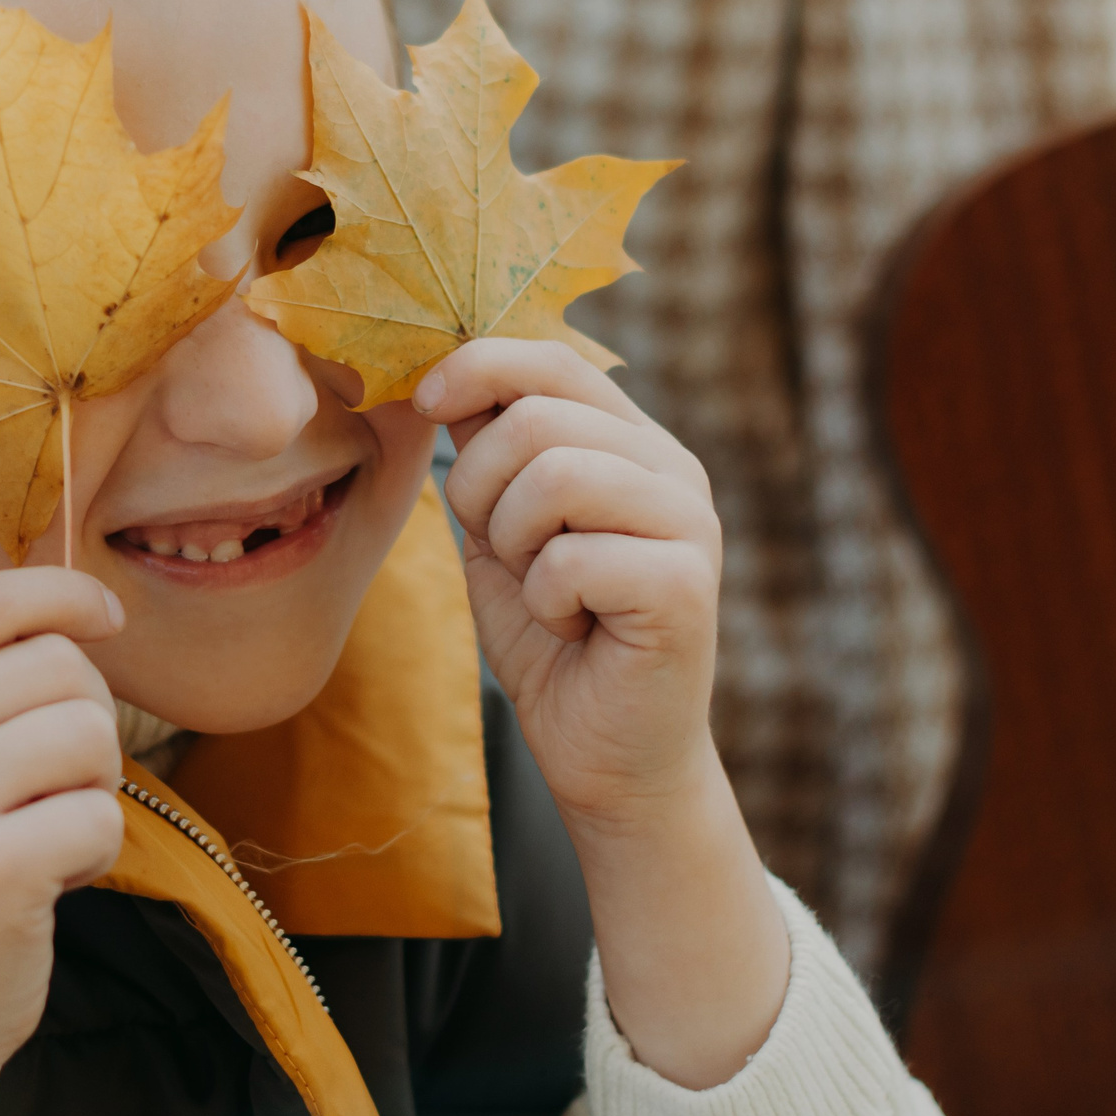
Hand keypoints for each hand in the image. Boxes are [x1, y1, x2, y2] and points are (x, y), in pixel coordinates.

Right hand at [0, 569, 126, 1115]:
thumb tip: (79, 606)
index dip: (60, 592)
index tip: (108, 612)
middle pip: (58, 664)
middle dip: (87, 721)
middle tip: (52, 790)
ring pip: (90, 732)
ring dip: (96, 788)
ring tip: (46, 836)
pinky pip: (102, 815)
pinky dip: (96, 852)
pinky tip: (48, 885)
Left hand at [418, 338, 784, 1087]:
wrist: (607, 756)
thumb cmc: (552, 640)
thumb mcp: (500, 531)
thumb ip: (485, 455)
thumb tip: (442, 374)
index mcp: (630, 442)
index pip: (553, 359)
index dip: (478, 366)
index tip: (425, 399)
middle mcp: (672, 468)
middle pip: (540, 416)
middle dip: (480, 483)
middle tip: (498, 548)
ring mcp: (690, 523)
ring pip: (557, 473)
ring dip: (513, 540)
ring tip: (538, 587)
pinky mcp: (686, 585)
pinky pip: (573, 556)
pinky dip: (544, 598)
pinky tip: (572, 625)